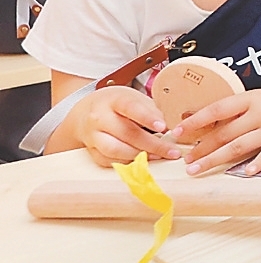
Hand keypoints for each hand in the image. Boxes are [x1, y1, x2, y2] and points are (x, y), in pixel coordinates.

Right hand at [68, 87, 182, 165]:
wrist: (85, 111)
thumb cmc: (117, 105)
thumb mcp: (134, 99)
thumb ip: (150, 111)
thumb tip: (166, 128)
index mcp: (113, 100)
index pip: (130, 107)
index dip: (147, 118)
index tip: (163, 127)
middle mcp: (99, 117)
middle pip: (126, 133)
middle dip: (152, 144)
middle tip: (172, 151)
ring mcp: (92, 135)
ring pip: (115, 150)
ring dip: (139, 156)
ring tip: (158, 157)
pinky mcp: (90, 151)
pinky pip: (108, 161)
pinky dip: (126, 163)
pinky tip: (141, 161)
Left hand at [172, 80, 260, 174]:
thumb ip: (244, 108)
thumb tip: (215, 122)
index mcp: (254, 98)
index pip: (217, 109)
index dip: (195, 121)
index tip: (177, 131)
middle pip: (224, 133)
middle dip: (201, 147)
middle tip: (184, 159)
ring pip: (238, 147)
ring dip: (215, 160)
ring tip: (197, 169)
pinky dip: (254, 165)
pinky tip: (242, 173)